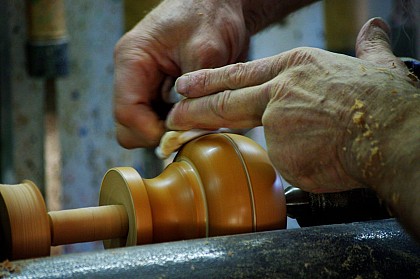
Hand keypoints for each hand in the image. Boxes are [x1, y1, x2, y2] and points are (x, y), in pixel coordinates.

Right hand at [114, 0, 249, 146]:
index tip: (180, 136)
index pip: (127, 112)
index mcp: (132, 60)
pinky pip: (160, 121)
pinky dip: (177, 126)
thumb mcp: (206, 48)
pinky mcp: (159, 92)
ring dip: (168, 131)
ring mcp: (145, 85)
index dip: (151, 132)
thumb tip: (188, 127)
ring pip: (143, 127)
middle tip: (189, 131)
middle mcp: (133, 76)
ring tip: (197, 121)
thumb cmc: (209, 15)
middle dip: (157, 134)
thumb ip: (194, 90)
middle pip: (129, 126)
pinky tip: (196, 116)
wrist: (218, 5)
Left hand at [167, 18, 418, 192]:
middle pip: (226, 100)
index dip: (211, 79)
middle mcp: (280, 92)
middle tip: (174, 114)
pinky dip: (296, 164)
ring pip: (255, 135)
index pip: (241, 73)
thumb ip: (369, 48)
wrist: (391, 135)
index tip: (188, 85)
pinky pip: (283, 163)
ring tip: (220, 140)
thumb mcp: (375, 65)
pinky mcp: (280, 153)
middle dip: (195, 108)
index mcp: (296, 67)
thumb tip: (375, 30)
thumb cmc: (383, 103)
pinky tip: (315, 161)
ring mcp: (276, 123)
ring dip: (237, 138)